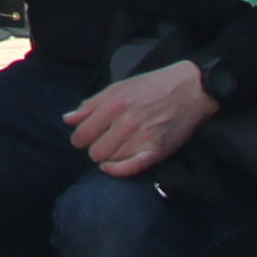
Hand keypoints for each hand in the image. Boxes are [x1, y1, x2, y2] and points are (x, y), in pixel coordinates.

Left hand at [64, 59, 216, 178]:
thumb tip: (67, 119)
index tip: (85, 138)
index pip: (82, 133)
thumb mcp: (117, 88)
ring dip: (108, 157)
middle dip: (94, 148)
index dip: (80, 138)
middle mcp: (125, 122)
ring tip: (115, 147)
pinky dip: (117, 170)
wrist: (189, 89)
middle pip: (94, 151)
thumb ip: (90, 105)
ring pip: (110, 160)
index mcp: (113, 104)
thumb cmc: (151, 86)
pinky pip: (129, 169)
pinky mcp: (156, 151)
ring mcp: (141, 138)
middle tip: (102, 142)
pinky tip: (112, 165)